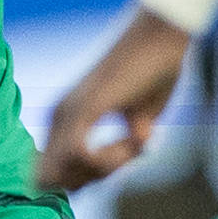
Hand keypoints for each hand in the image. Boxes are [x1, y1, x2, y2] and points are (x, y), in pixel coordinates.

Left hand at [36, 10, 195, 192]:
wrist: (162, 37)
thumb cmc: (154, 73)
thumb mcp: (138, 121)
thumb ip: (123, 148)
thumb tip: (118, 168)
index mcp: (65, 119)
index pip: (55, 175)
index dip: (88, 180)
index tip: (122, 163)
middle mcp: (58, 117)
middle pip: (59, 181)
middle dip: (94, 180)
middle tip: (129, 157)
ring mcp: (68, 112)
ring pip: (67, 173)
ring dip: (107, 169)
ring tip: (136, 142)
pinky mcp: (84, 107)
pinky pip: (80, 154)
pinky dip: (110, 159)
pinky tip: (134, 140)